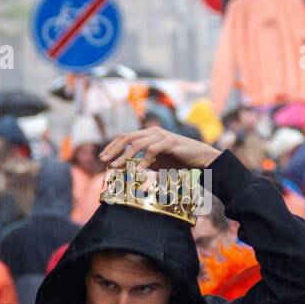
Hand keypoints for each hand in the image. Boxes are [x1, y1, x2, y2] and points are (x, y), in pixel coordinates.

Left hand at [100, 127, 219, 170]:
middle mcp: (153, 132)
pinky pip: (152, 150)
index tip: (103, 157)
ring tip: (116, 166)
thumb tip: (126, 171)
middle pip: (127, 137)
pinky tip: (138, 170)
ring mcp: (161, 135)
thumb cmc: (179, 161)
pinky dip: (143, 160)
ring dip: (124, 156)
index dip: (113, 146)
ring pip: (137, 143)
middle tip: (104, 160)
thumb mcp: (157, 163)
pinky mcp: (169, 142)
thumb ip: (143, 164)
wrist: (200, 158)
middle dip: (114, 149)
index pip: (125, 137)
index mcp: (149, 134)